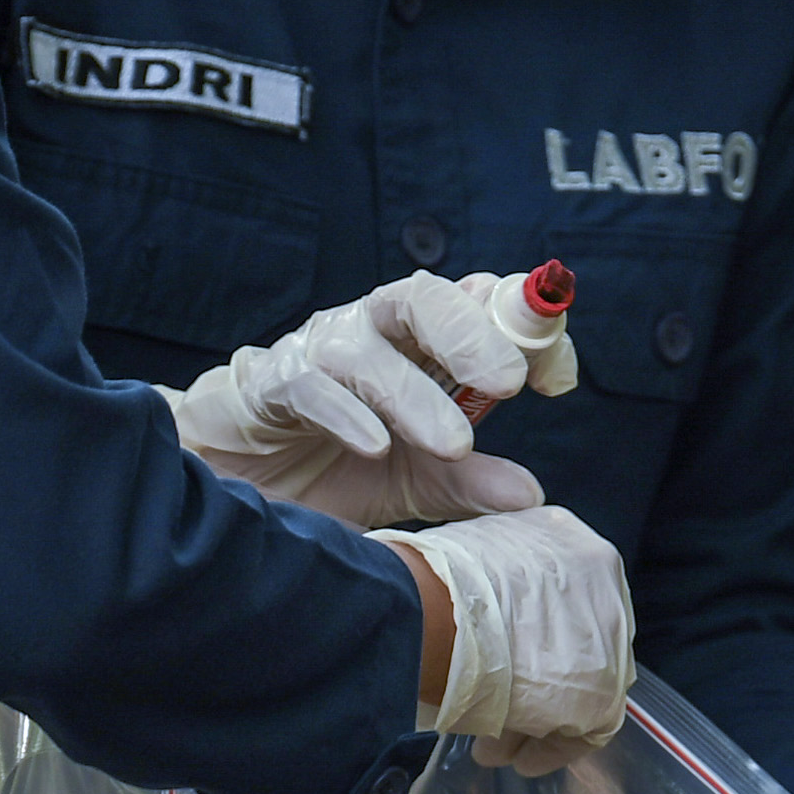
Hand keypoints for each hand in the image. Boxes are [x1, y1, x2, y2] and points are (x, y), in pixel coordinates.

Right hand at [170, 270, 549, 528]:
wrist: (237, 489)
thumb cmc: (327, 468)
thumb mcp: (409, 480)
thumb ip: (465, 483)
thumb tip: (531, 495)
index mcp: (416, 346)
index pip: (477, 306)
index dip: (522, 329)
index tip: (556, 378)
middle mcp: (370, 333)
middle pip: (423, 299)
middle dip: (472, 332)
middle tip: (512, 380)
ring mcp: (317, 352)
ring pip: (368, 347)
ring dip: (413, 392)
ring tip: (452, 441)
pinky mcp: (267, 383)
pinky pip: (309, 386)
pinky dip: (345, 414)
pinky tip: (374, 447)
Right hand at [377, 506, 631, 760]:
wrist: (428, 614)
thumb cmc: (426, 590)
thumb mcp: (470, 564)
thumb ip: (496, 586)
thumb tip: (489, 621)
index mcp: (564, 533)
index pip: (560, 599)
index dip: (528, 642)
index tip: (502, 668)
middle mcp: (600, 575)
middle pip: (575, 646)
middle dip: (537, 687)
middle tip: (499, 714)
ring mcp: (607, 634)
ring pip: (580, 688)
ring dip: (539, 721)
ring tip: (495, 745)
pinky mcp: (602, 689)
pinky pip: (587, 730)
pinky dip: (552, 748)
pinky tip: (521, 759)